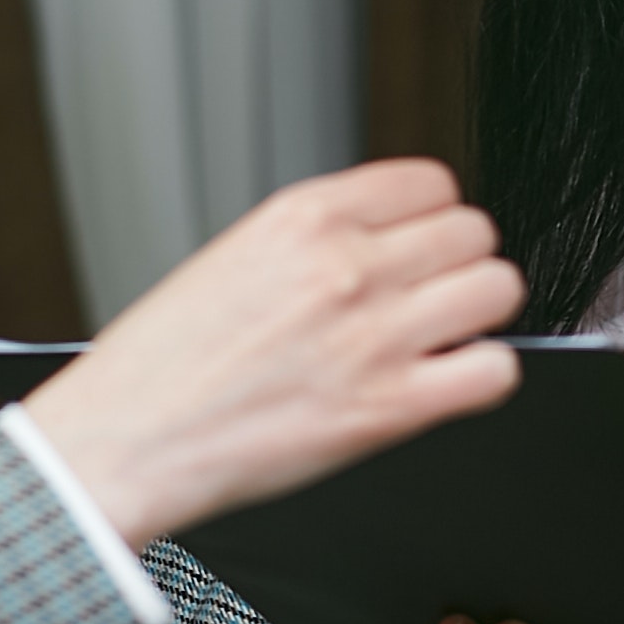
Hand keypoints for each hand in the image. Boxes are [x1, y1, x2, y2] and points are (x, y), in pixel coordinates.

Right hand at [21, 159, 523, 546]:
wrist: (125, 442)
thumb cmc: (165, 364)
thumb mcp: (237, 256)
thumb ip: (321, 240)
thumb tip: (392, 242)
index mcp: (305, 217)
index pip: (432, 182)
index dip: (434, 219)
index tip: (421, 247)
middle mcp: (347, 265)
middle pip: (474, 232)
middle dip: (459, 265)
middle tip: (431, 299)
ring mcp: (374, 335)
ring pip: (499, 289)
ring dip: (479, 316)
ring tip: (441, 340)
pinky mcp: (389, 407)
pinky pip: (496, 370)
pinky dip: (483, 377)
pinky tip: (444, 385)